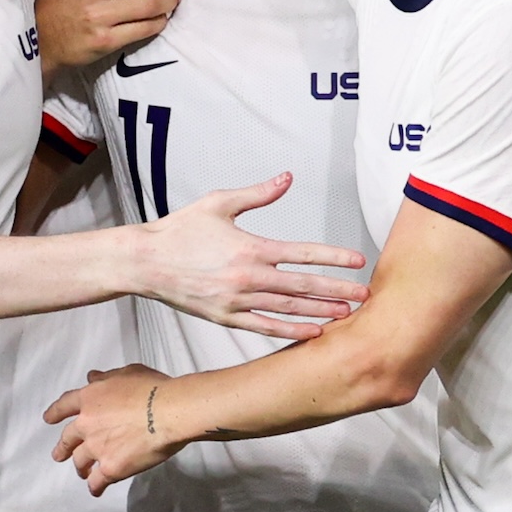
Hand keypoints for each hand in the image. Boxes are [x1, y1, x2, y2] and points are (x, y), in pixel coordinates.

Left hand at [46, 365, 181, 494]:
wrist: (168, 413)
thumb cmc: (151, 388)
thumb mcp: (127, 373)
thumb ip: (106, 377)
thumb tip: (91, 378)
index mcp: (89, 398)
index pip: (64, 405)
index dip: (55, 413)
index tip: (48, 420)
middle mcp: (86, 424)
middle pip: (68, 439)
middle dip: (62, 448)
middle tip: (58, 455)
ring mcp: (97, 448)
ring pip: (80, 462)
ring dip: (80, 467)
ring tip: (83, 472)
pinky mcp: (111, 468)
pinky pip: (97, 482)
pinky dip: (95, 487)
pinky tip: (96, 490)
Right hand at [137, 172, 365, 338]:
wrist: (145, 261)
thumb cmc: (180, 230)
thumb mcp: (219, 203)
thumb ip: (258, 194)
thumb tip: (287, 178)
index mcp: (251, 248)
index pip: (302, 254)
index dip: (333, 257)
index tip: (358, 260)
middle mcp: (248, 277)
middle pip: (303, 287)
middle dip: (338, 290)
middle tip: (366, 295)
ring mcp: (237, 301)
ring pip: (288, 310)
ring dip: (321, 312)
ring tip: (347, 315)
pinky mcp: (225, 318)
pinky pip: (264, 328)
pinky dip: (290, 332)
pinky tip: (312, 333)